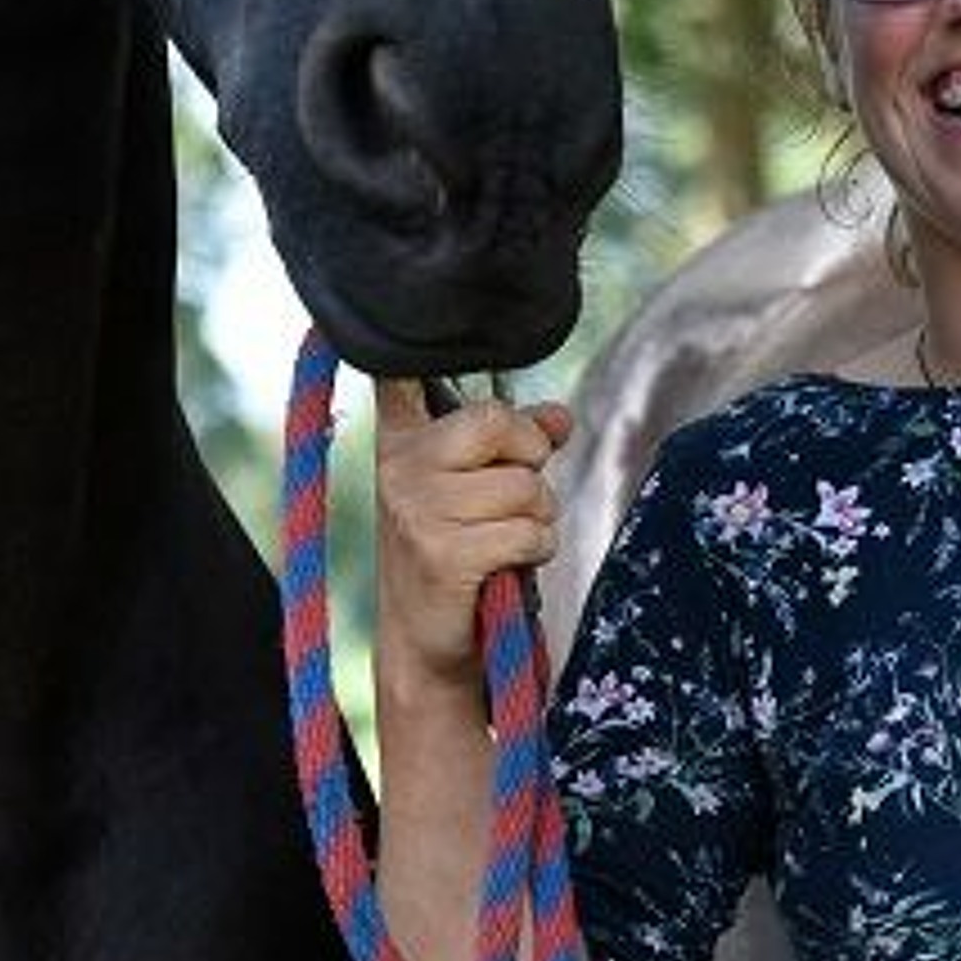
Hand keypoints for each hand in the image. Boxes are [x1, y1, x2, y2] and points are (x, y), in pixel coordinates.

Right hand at [372, 378, 573, 697]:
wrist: (428, 648)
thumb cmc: (458, 559)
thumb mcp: (476, 493)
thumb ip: (514, 447)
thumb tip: (561, 416)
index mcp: (401, 441)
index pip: (399, 375)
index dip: (412, 346)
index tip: (410, 312)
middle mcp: (400, 466)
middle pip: (497, 421)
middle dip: (530, 458)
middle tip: (515, 494)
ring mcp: (418, 508)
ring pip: (525, 485)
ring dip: (538, 517)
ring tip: (507, 539)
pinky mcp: (443, 552)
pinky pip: (528, 530)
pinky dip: (536, 550)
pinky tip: (508, 566)